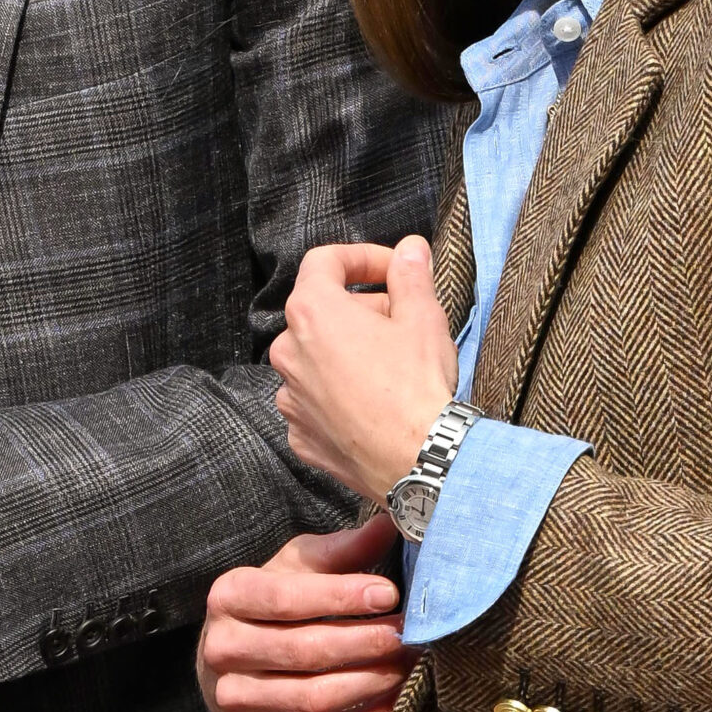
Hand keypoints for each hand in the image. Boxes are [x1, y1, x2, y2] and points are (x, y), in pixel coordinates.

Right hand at [198, 517, 414, 711]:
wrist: (231, 660)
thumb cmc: (273, 604)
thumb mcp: (296, 568)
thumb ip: (339, 550)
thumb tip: (389, 523)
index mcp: (228, 595)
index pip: (287, 598)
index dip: (341, 597)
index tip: (390, 594)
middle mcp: (219, 648)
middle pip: (303, 651)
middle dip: (365, 643)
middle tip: (408, 636)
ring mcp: (228, 698)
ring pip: (312, 698)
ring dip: (368, 685)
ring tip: (406, 669)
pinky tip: (390, 707)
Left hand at [270, 238, 457, 502]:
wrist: (419, 462)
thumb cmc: (417, 386)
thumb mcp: (423, 318)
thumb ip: (410, 274)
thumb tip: (409, 249)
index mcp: (312, 311)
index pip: (324, 261)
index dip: (363, 258)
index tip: (394, 270)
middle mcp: (288, 351)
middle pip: (321, 311)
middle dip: (362, 309)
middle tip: (404, 321)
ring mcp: (291, 397)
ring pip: (318, 358)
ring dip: (349, 352)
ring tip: (393, 366)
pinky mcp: (300, 435)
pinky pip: (317, 401)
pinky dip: (341, 394)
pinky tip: (376, 404)